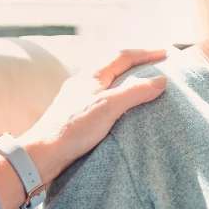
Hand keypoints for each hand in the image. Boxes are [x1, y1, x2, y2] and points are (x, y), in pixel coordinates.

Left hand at [0, 48, 168, 208]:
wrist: (41, 155)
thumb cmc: (73, 129)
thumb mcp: (108, 107)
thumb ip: (135, 91)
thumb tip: (161, 80)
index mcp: (91, 76)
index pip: (123, 56)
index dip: (146, 53)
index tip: (167, 53)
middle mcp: (82, 83)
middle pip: (114, 66)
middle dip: (137, 63)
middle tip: (157, 65)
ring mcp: (77, 99)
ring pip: (106, 83)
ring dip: (126, 80)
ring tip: (142, 86)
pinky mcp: (74, 116)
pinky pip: (101, 98)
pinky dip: (116, 97)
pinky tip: (120, 110)